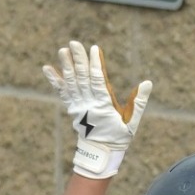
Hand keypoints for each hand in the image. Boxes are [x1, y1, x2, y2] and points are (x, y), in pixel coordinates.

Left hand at [42, 40, 150, 178]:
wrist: (100, 151)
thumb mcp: (133, 121)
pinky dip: (55, 80)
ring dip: (66, 66)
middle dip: (78, 60)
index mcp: (103, 105)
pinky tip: (47, 68)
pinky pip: (62, 92)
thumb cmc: (120, 136)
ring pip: (71, 82)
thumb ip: (140, 102)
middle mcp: (87, 104)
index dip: (95, 64)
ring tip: (63, 50)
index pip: (97, 80)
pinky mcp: (71, 108)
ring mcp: (77, 106)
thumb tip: (148, 83)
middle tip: (74, 43)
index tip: (94, 48)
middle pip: (82, 78)